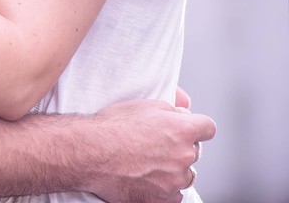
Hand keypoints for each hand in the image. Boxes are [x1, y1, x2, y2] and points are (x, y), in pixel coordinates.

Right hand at [84, 98, 214, 202]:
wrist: (89, 153)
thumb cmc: (110, 127)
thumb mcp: (141, 105)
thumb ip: (170, 108)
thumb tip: (185, 111)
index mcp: (182, 130)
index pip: (207, 128)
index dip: (196, 127)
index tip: (187, 129)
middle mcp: (184, 156)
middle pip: (195, 152)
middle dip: (180, 148)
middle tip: (155, 146)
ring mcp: (175, 180)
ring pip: (186, 175)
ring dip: (173, 170)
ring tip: (147, 164)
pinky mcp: (163, 199)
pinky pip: (174, 195)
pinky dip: (163, 189)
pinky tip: (144, 179)